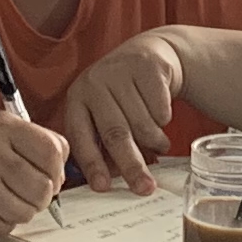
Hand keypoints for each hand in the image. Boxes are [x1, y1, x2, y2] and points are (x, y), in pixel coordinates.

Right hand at [0, 109, 68, 239]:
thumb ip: (33, 141)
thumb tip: (63, 171)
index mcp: (2, 128)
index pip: (53, 151)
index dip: (58, 169)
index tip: (49, 174)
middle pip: (44, 188)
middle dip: (42, 195)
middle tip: (27, 190)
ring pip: (27, 212)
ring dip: (23, 210)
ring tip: (5, 198)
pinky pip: (6, 226)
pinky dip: (3, 220)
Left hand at [55, 29, 190, 195]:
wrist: (147, 54)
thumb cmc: (121, 96)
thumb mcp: (103, 115)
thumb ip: (103, 145)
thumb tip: (109, 181)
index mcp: (77, 100)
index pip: (81, 137)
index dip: (92, 164)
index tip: (103, 187)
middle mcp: (94, 83)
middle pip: (115, 134)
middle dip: (132, 165)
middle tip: (145, 188)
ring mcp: (119, 72)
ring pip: (142, 123)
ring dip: (155, 142)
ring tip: (160, 145)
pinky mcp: (146, 66)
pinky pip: (160, 108)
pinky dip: (164, 120)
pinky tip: (161, 114)